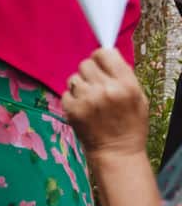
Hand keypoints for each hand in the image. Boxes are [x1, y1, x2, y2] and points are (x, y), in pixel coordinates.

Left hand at [62, 46, 148, 160]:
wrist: (117, 152)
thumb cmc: (130, 125)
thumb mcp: (138, 98)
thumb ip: (123, 76)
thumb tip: (106, 56)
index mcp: (126, 84)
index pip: (104, 53)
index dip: (101, 57)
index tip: (101, 64)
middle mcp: (106, 89)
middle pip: (86, 63)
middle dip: (90, 73)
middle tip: (97, 85)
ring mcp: (86, 100)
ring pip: (74, 78)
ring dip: (80, 86)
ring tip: (91, 100)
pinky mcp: (72, 109)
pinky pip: (66, 93)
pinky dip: (73, 99)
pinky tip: (84, 109)